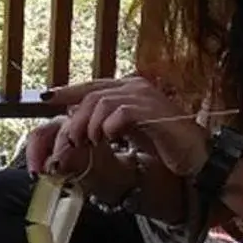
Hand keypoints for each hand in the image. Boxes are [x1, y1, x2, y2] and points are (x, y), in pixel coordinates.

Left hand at [42, 76, 210, 180]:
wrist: (197, 156)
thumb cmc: (164, 144)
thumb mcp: (128, 132)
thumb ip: (106, 124)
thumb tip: (77, 127)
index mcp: (130, 88)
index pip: (93, 85)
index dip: (68, 91)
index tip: (45, 99)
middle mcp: (137, 86)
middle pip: (92, 95)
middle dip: (76, 120)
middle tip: (71, 141)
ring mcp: (146, 96)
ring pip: (102, 102)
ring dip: (89, 126)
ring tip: (88, 144)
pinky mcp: (153, 111)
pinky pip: (121, 113)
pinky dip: (109, 127)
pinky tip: (109, 139)